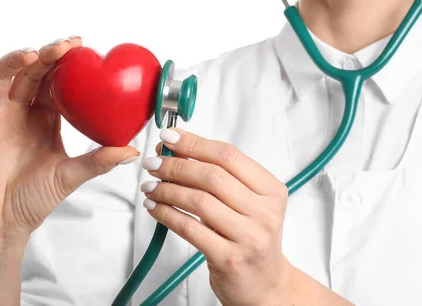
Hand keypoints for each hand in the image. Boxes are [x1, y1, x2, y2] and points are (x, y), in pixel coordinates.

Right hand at [0, 37, 139, 245]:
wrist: (0, 225)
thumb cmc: (32, 200)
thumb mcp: (69, 176)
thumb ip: (98, 161)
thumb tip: (133, 151)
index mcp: (44, 118)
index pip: (56, 81)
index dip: (66, 63)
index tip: (81, 46)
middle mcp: (18, 110)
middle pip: (31, 72)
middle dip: (47, 56)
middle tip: (65, 46)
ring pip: (1, 75)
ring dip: (16, 60)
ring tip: (34, 55)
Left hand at [140, 128, 291, 305]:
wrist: (265, 285)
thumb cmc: (251, 239)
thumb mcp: (249, 204)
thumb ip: (222, 178)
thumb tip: (178, 151)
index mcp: (271, 190)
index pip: (229, 156)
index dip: (195, 143)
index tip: (169, 137)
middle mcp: (265, 212)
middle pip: (212, 176)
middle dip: (176, 165)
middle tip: (153, 163)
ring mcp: (249, 236)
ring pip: (198, 201)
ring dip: (167, 189)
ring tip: (150, 185)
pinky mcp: (229, 258)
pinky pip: (189, 228)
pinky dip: (166, 214)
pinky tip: (155, 208)